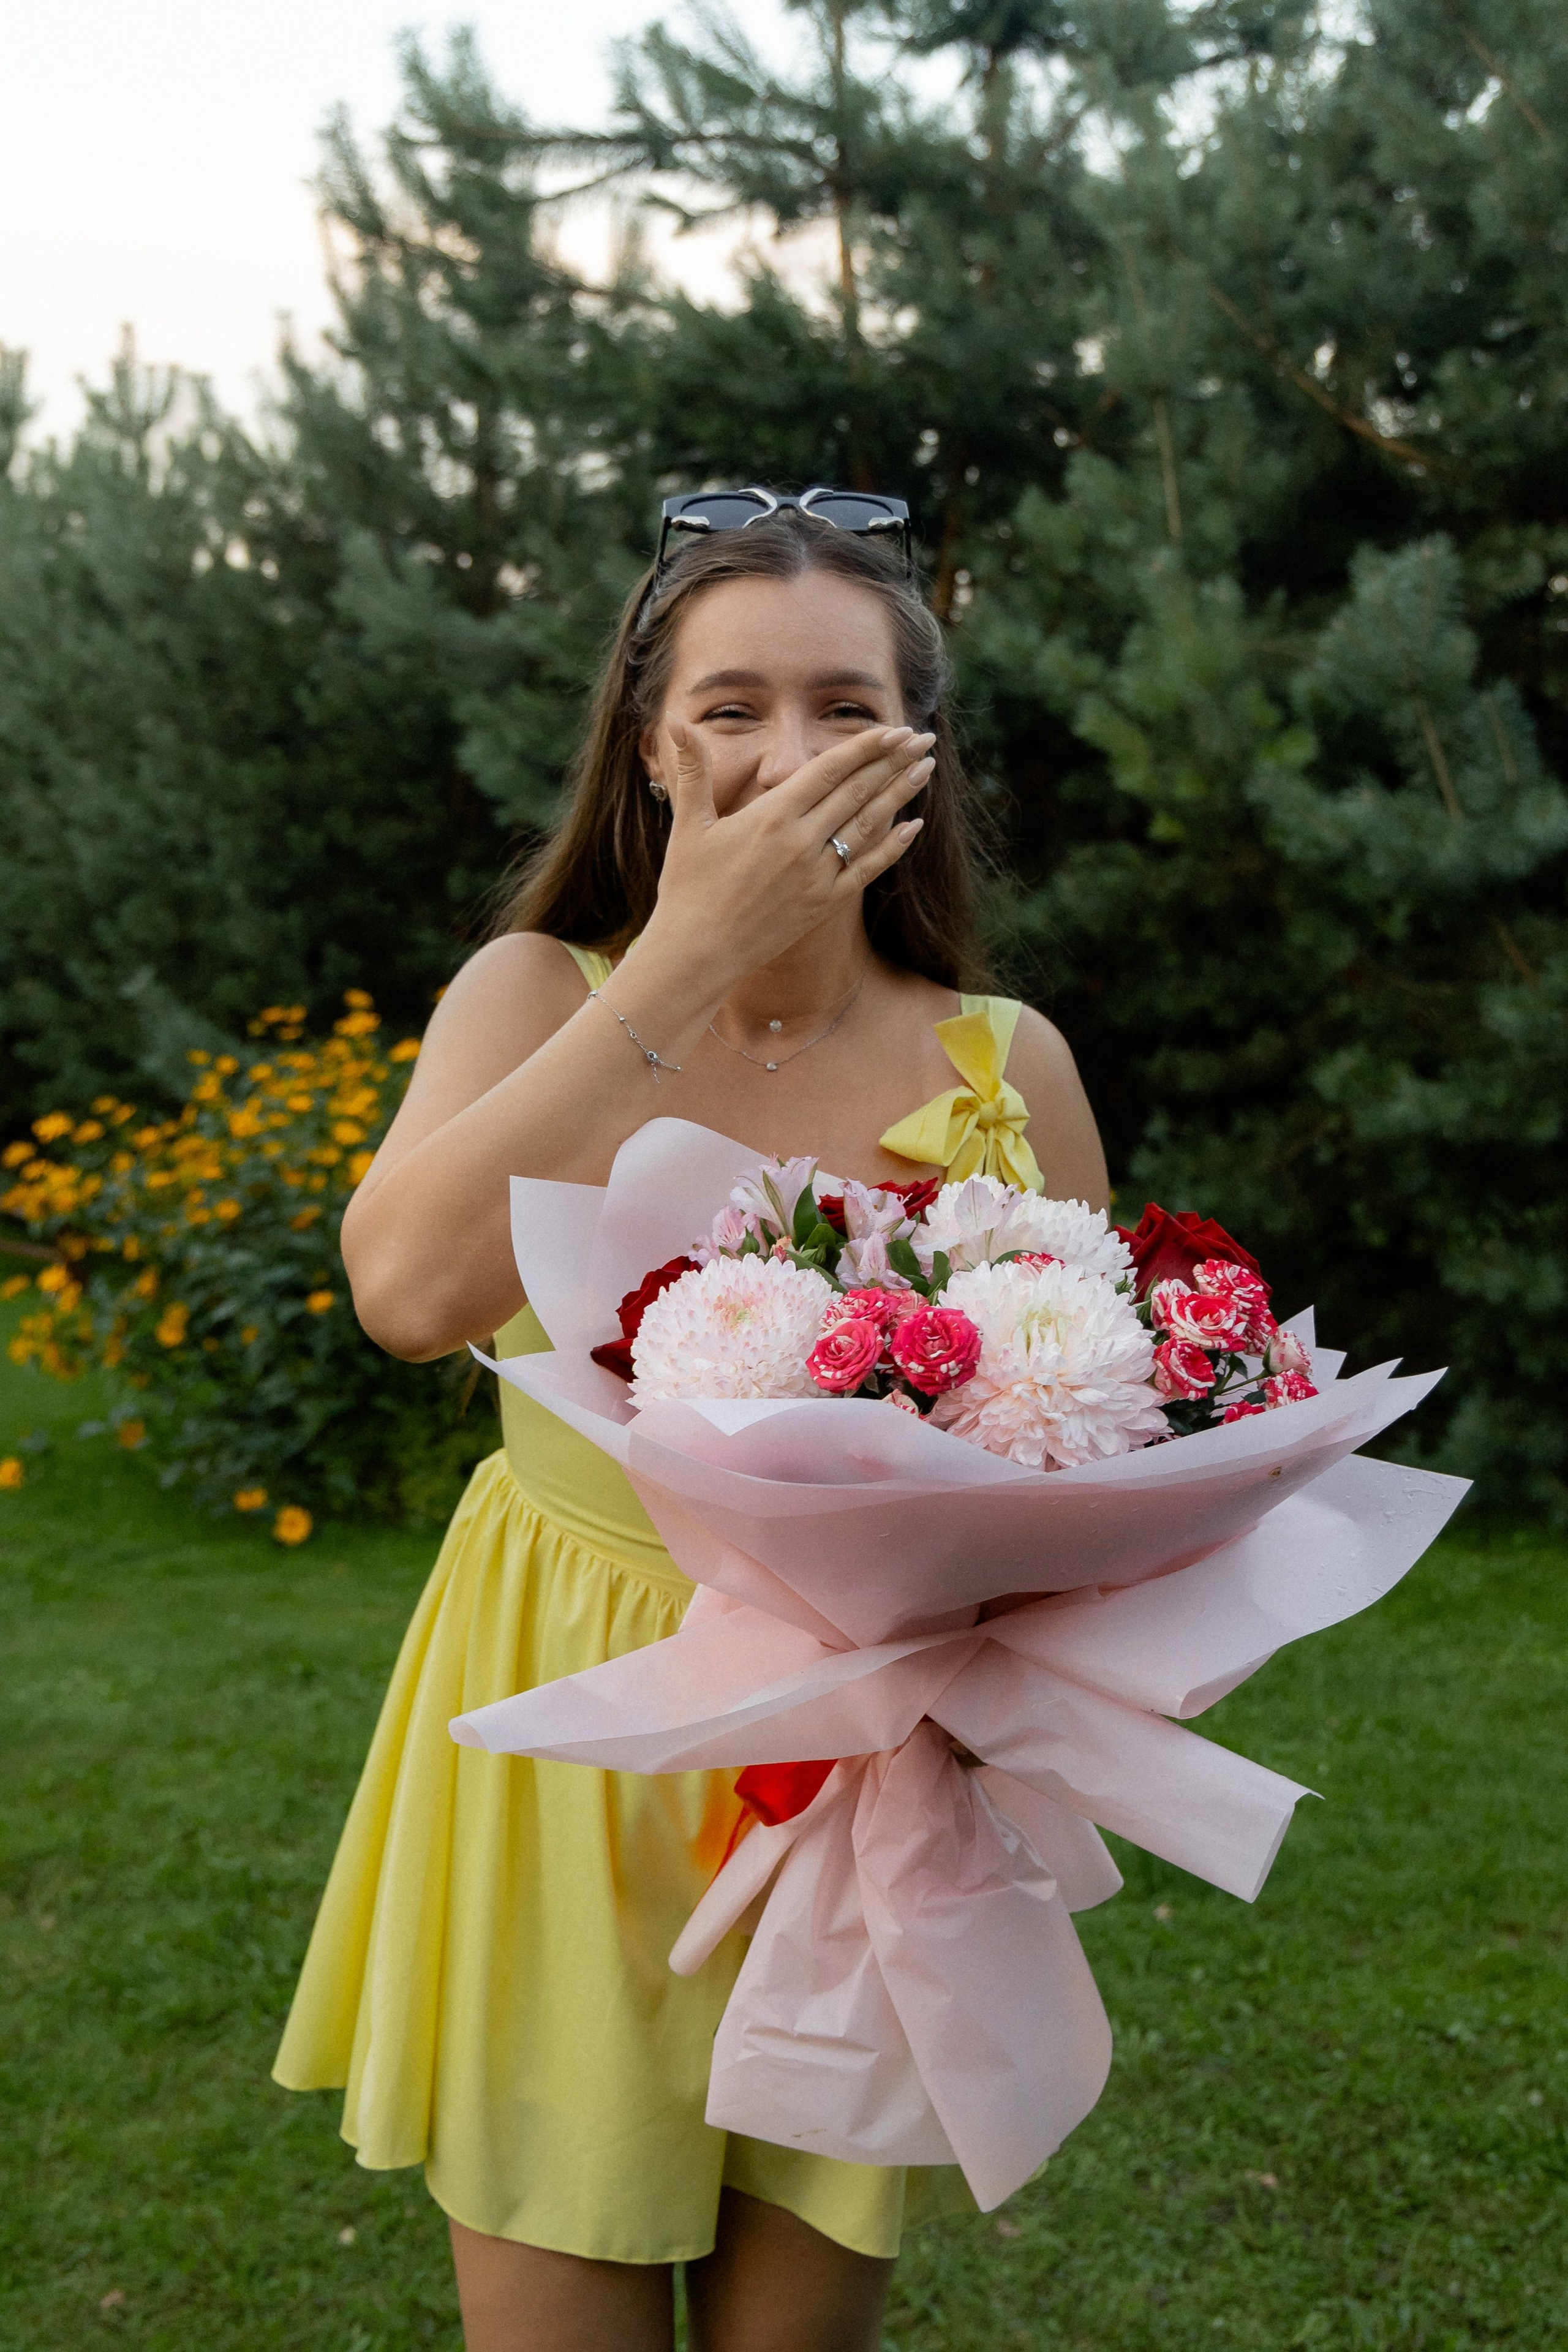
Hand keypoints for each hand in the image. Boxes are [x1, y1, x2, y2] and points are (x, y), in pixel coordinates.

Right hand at [645, 722, 933, 980]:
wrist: (697, 952)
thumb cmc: (687, 887)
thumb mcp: (688, 824)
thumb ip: (693, 770)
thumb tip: (674, 723)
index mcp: (772, 816)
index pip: (831, 769)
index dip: (866, 747)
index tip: (895, 729)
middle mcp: (801, 842)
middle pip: (858, 791)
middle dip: (894, 761)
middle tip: (924, 738)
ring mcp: (817, 875)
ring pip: (869, 825)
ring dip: (900, 794)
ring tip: (926, 769)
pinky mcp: (824, 904)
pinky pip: (868, 869)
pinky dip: (893, 847)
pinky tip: (915, 826)